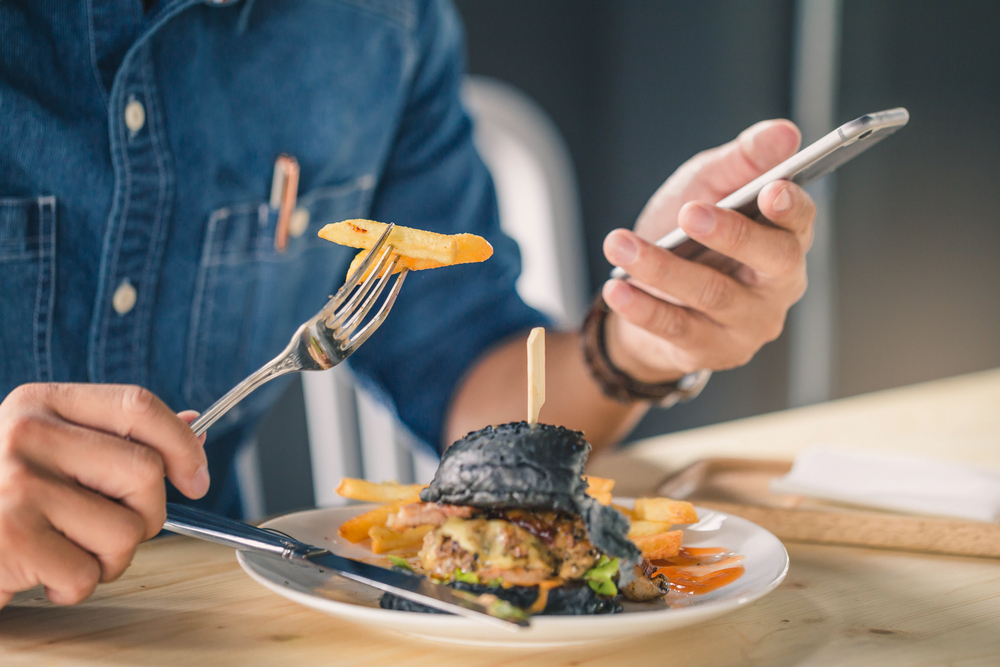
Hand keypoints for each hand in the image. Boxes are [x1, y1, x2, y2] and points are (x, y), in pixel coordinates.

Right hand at [0, 384, 208, 607]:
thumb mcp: (46, 451)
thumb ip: (112, 436)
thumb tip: (193, 423)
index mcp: (40, 403)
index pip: (138, 405)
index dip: (183, 444)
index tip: (196, 479)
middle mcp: (25, 434)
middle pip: (144, 471)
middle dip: (145, 514)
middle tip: (109, 528)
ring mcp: (14, 485)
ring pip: (126, 530)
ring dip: (108, 558)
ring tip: (64, 549)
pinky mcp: (8, 539)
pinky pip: (87, 573)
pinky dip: (71, 585)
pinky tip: (37, 571)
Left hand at [601, 120, 814, 382]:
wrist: (647, 297)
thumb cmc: (685, 235)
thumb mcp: (707, 186)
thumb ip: (742, 160)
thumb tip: (785, 132)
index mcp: (786, 240)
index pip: (802, 223)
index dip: (791, 207)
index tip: (770, 189)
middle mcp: (779, 286)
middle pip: (772, 260)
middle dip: (731, 234)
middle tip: (690, 212)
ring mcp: (748, 324)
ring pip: (713, 294)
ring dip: (662, 267)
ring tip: (619, 244)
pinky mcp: (712, 351)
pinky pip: (677, 328)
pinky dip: (643, 307)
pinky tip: (616, 288)